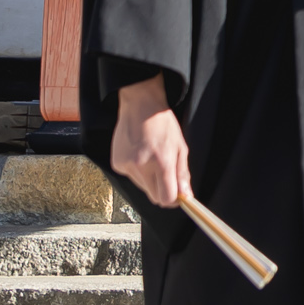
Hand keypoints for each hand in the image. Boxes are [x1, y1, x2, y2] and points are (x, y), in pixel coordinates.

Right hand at [111, 78, 191, 209]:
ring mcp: (127, 165)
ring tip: (150, 158)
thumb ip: (182, 174)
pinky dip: (137, 171)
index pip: (166, 198)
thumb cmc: (163, 124)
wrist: (140, 105)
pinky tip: (139, 154)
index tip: (176, 194)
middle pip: (153, 197)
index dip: (173, 199)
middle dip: (162, 190)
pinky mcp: (117, 164)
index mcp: (162, 161)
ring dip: (149, 179)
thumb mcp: (180, 147)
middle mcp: (142, 166)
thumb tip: (186, 197)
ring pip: (142, 187)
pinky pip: (131, 177)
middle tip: (165, 174)